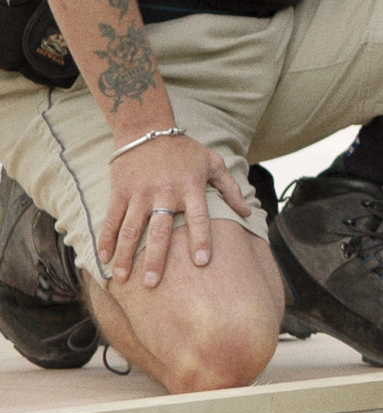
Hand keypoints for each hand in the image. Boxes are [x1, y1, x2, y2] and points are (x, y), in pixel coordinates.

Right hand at [100, 133, 249, 288]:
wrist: (148, 129)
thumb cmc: (185, 150)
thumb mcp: (213, 163)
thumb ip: (230, 189)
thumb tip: (248, 212)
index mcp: (191, 187)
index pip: (199, 217)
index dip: (201, 239)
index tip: (202, 263)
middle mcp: (165, 192)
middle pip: (160, 230)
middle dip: (155, 258)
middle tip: (153, 284)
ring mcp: (140, 193)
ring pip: (131, 229)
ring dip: (125, 256)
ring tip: (123, 279)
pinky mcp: (121, 191)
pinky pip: (112, 219)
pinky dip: (106, 239)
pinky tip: (103, 258)